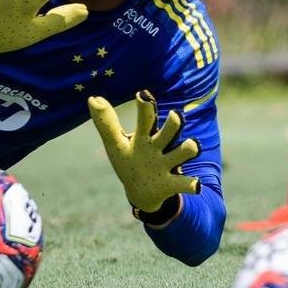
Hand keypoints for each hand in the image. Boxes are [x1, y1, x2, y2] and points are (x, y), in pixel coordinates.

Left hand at [87, 90, 200, 213]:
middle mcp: (158, 147)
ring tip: (190, 146)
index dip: (145, 106)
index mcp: (143, 136)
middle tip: (174, 116)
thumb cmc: (129, 160)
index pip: (146, 117)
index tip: (142, 95)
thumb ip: (106, 123)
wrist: (142, 192)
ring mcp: (167, 165)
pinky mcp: (173, 184)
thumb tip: (92, 97)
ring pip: (184, 152)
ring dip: (188, 148)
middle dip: (174, 122)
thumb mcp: (115, 144)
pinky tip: (195, 184)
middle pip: (171, 130)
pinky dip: (192, 184)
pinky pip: (187, 183)